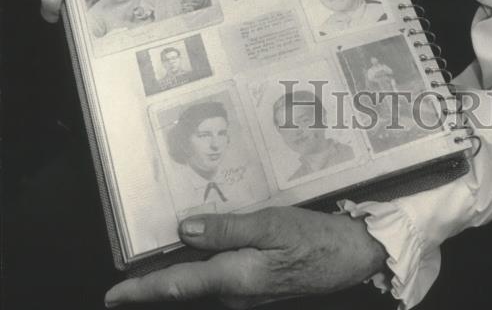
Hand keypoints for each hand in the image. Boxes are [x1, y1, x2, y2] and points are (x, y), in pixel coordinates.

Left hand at [104, 206, 386, 307]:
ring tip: (149, 262)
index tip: (112, 296)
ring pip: (198, 288)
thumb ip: (226, 228)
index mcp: (235, 278)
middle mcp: (234, 295)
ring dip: (174, 278)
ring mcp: (245, 297)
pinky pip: (215, 284)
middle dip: (151, 286)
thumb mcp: (271, 223)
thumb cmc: (314, 236)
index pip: (177, 287)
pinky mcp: (255, 290)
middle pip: (183, 291)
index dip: (142, 291)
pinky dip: (197, 273)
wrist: (351, 257)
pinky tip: (194, 254)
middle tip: (122, 279)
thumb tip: (184, 230)